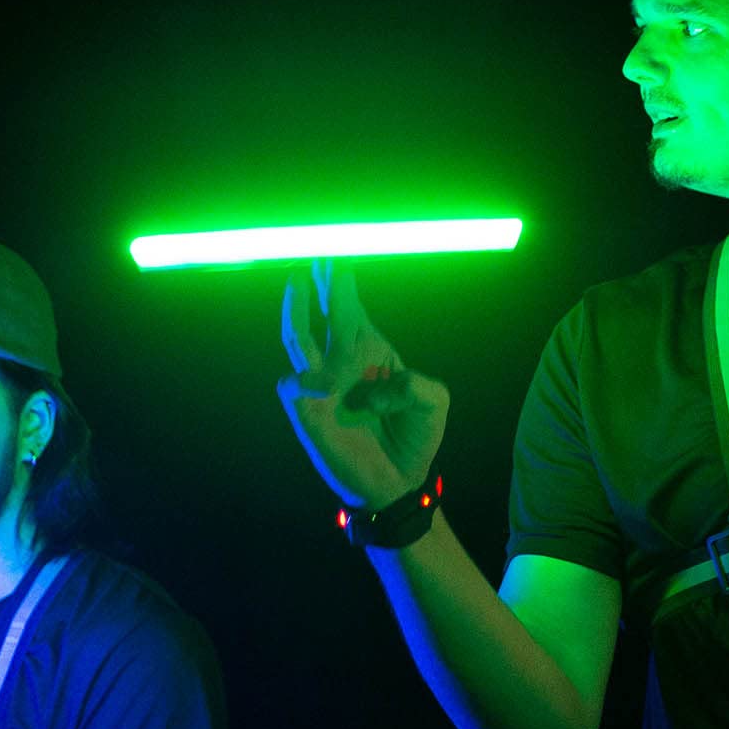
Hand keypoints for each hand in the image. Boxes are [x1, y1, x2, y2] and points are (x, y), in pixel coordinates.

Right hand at [277, 258, 450, 510]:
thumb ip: (417, 384)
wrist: (399, 482)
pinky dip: (306, 379)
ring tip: (297, 279)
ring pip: (298, 338)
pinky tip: (323, 382)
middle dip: (321, 279)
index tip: (339, 249)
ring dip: (298, 309)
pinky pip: (295, 385)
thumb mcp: (433, 402)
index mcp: (370, 351)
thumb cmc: (414, 437)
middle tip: (316, 247)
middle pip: (324, 310)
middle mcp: (341, 361)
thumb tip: (374, 385)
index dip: (343, 279)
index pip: (352, 307)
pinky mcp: (309, 412)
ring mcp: (321, 384)